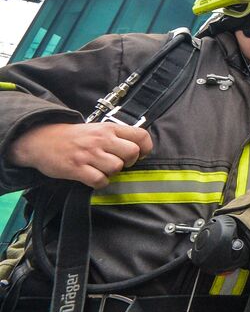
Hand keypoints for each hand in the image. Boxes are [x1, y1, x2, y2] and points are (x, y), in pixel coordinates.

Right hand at [7, 121, 152, 187]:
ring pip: (116, 167)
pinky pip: (99, 180)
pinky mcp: (77, 168)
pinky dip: (100, 183)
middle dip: (130, 162)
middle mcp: (101, 139)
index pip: (141, 135)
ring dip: (112, 172)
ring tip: (102, 169)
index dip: (145, 148)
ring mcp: (89, 154)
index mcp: (109, 128)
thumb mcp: (98, 129)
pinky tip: (93, 178)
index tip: (140, 155)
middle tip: (120, 163)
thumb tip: (138, 148)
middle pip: (132, 153)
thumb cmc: (74, 137)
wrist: (43, 140)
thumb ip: (117, 136)